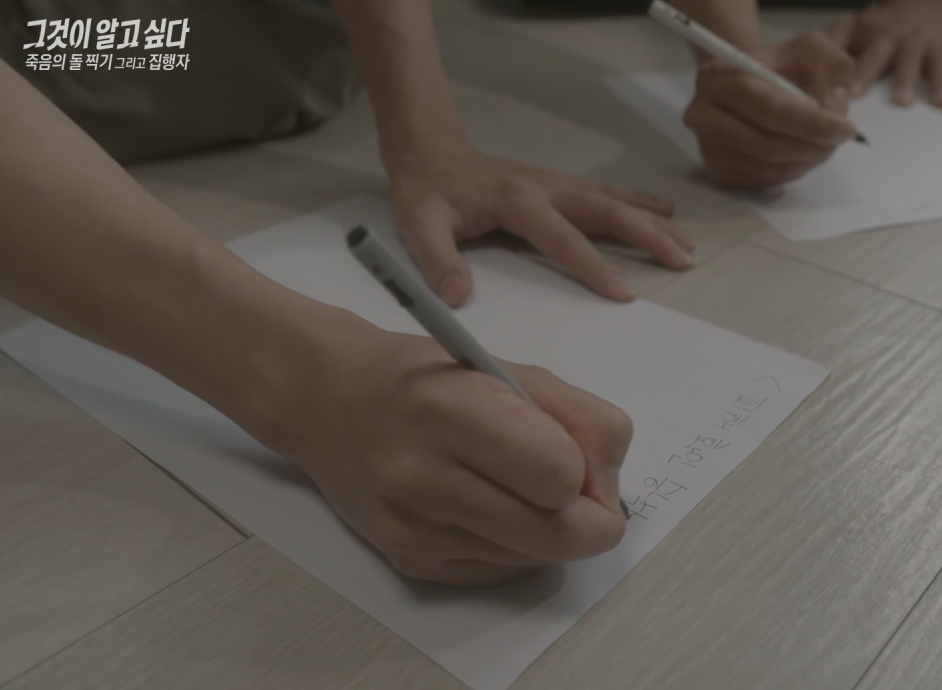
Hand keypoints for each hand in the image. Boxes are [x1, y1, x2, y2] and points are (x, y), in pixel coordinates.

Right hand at [266, 320, 631, 585]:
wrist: (331, 402)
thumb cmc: (433, 378)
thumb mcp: (513, 367)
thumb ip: (582, 417)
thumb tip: (609, 487)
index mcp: (453, 410)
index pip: (560, 475)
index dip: (586, 471)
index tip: (578, 457)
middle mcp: (423, 476)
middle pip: (559, 536)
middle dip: (593, 521)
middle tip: (585, 495)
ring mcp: (414, 528)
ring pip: (536, 560)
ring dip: (552, 532)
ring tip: (524, 489)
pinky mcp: (411, 562)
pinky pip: (503, 573)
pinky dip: (518, 548)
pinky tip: (490, 508)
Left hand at [387, 143, 694, 306]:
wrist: (429, 152)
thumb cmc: (426, 191)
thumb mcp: (418, 226)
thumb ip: (437, 261)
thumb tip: (459, 297)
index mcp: (518, 201)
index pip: (564, 239)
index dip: (595, 267)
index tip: (625, 293)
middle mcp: (546, 188)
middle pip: (607, 211)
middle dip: (648, 235)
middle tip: (682, 259)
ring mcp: (555, 184)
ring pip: (614, 200)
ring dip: (652, 220)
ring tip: (686, 242)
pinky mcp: (558, 186)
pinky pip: (606, 194)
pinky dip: (639, 202)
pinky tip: (662, 211)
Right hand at [684, 31, 858, 189]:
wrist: (750, 85)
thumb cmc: (779, 66)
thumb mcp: (808, 48)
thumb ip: (830, 59)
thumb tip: (838, 88)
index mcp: (717, 78)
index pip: (768, 108)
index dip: (810, 123)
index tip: (846, 128)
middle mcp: (702, 115)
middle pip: (766, 144)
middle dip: (812, 146)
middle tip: (840, 138)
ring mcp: (707, 148)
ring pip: (768, 168)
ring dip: (807, 159)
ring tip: (826, 141)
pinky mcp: (719, 172)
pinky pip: (764, 181)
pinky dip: (793, 170)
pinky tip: (804, 151)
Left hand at [829, 0, 941, 107]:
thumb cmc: (879, 21)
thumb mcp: (852, 24)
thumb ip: (833, 42)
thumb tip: (812, 69)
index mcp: (883, 36)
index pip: (869, 57)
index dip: (861, 75)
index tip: (853, 96)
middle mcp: (911, 41)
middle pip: (906, 62)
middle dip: (903, 80)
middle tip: (900, 101)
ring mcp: (937, 46)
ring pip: (941, 64)